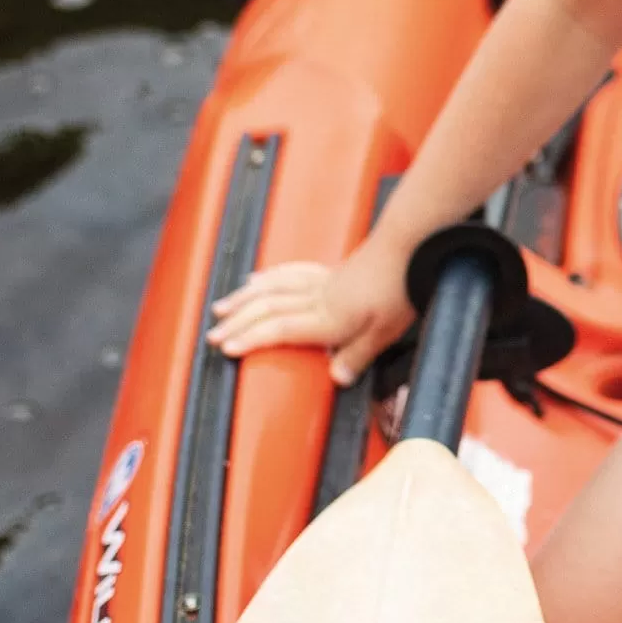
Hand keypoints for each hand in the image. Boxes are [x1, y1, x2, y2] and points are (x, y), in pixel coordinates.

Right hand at [205, 235, 414, 386]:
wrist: (409, 244)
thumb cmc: (401, 286)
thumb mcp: (386, 332)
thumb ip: (357, 356)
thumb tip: (335, 378)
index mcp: (330, 317)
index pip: (280, 328)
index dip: (252, 338)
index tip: (227, 348)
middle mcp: (320, 297)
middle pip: (269, 308)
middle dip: (237, 322)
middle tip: (212, 335)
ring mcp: (323, 281)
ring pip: (274, 288)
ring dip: (245, 299)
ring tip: (222, 308)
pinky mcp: (330, 270)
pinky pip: (289, 273)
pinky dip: (268, 278)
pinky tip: (257, 280)